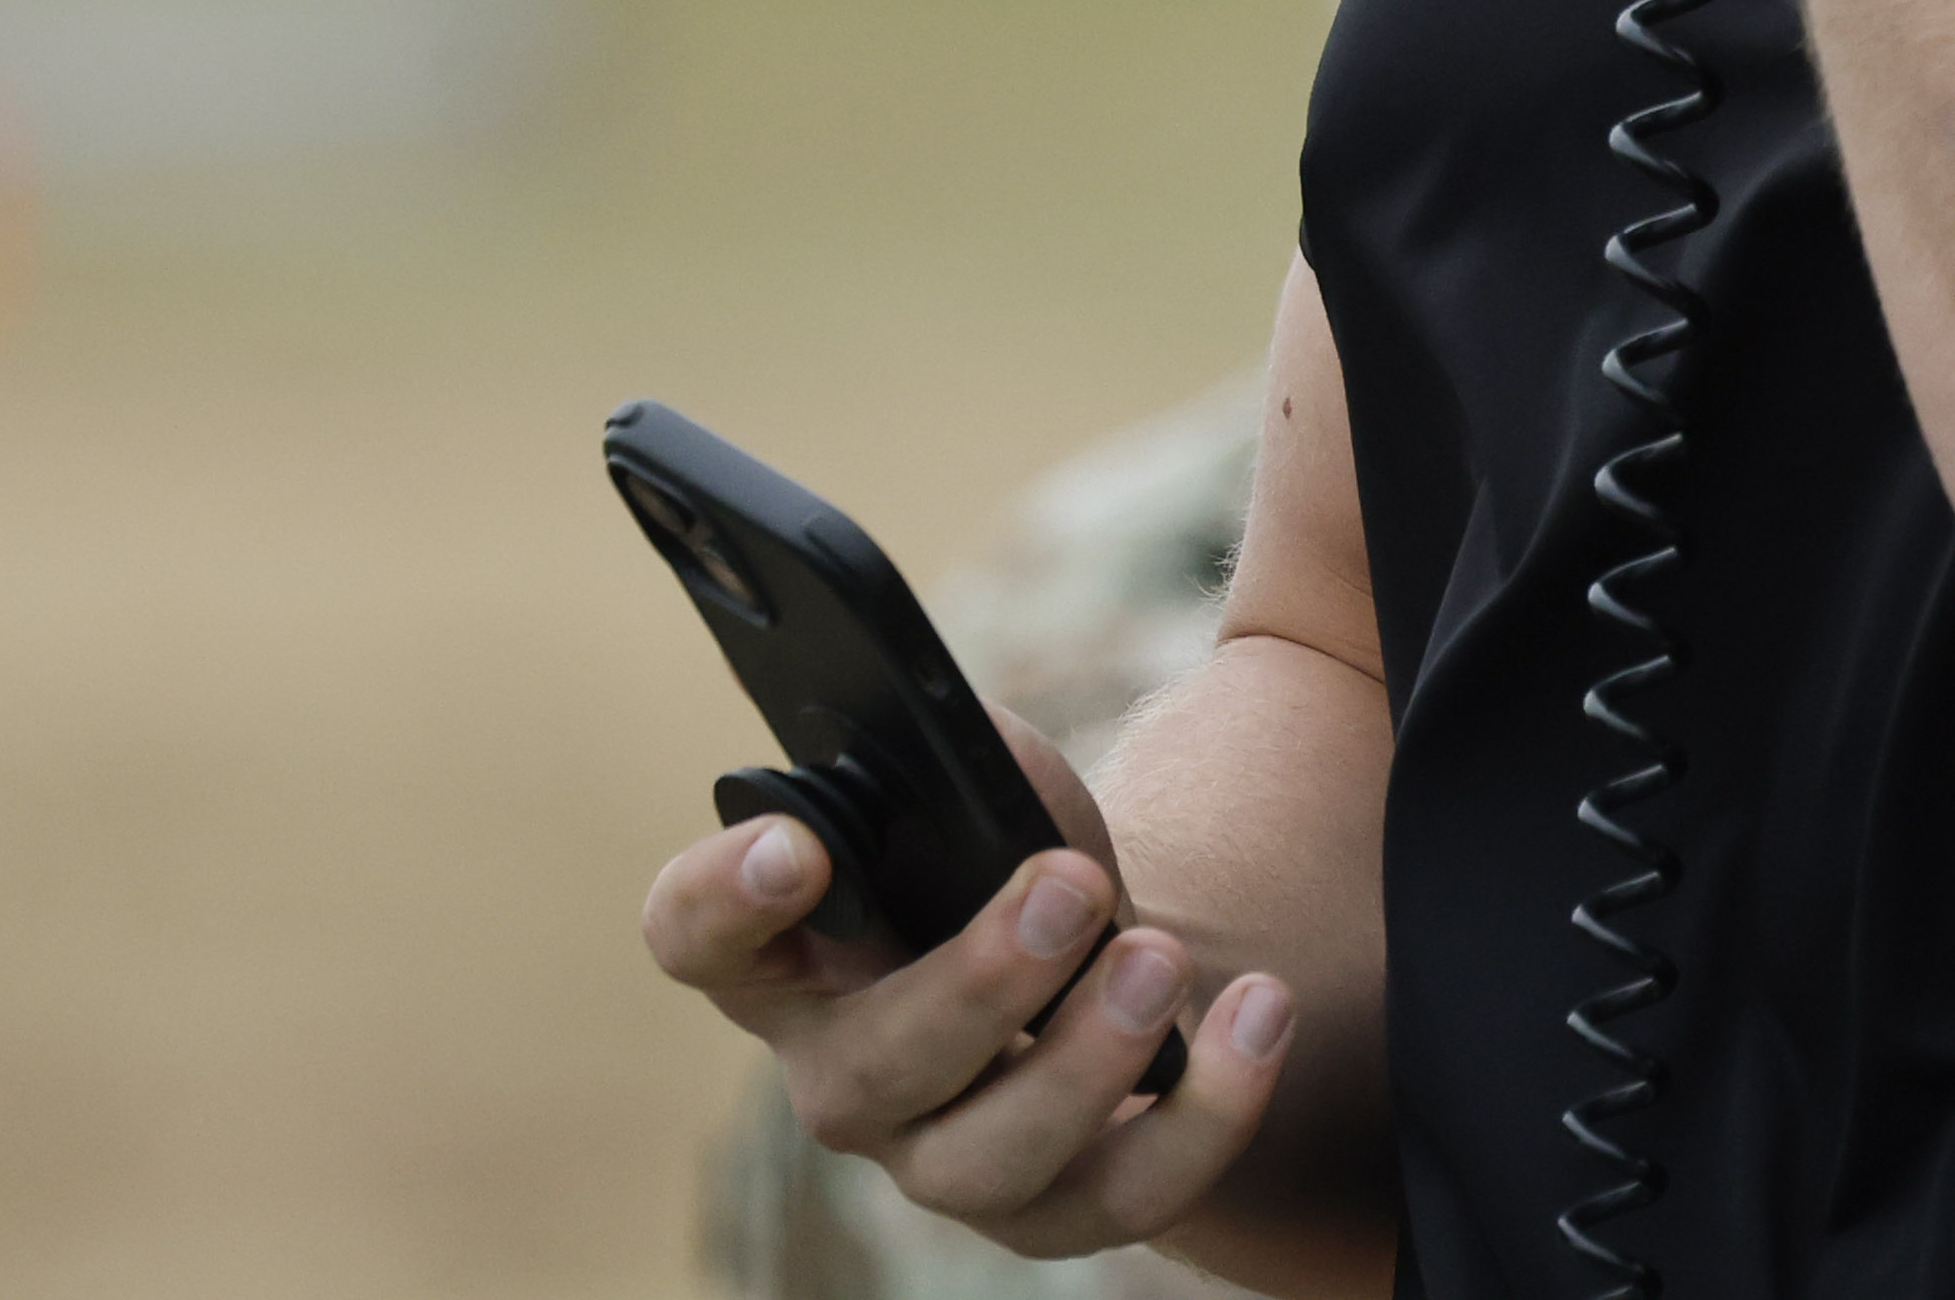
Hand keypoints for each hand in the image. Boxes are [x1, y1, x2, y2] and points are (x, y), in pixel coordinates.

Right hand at [637, 704, 1303, 1261]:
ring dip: (1085, 1060)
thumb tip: (970, 745)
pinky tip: (1257, 1012)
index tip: (798, 845)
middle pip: (868, 1070)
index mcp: (786, 952)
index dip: (723, 900)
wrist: (1091, 947)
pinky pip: (1123, 1197)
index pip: (697, 938)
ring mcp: (938, 1158)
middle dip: (974, 982)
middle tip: (1069, 884)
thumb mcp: (976, 777)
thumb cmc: (1002, 846)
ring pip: (987, 1158)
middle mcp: (841, 1074)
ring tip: (1162, 958)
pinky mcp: (1052, 1208)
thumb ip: (954, 747)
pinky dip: (1206, 1115)